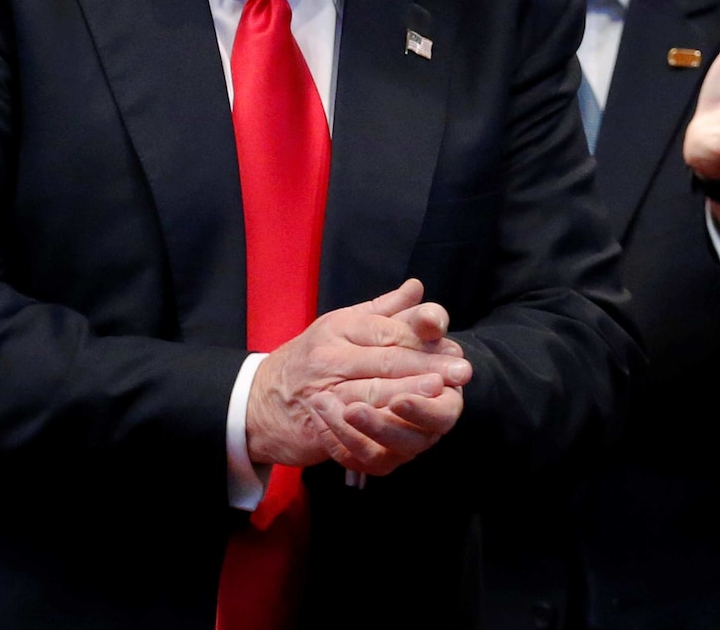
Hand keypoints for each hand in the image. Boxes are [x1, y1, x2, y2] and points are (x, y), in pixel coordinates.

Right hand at [245, 279, 471, 472]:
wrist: (258, 399)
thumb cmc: (310, 357)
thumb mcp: (342, 324)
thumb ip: (384, 309)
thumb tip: (417, 288)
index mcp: (339, 328)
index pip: (387, 330)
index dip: (422, 337)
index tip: (454, 345)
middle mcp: (329, 358)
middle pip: (385, 361)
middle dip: (426, 366)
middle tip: (460, 371)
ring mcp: (322, 393)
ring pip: (371, 394)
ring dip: (408, 395)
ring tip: (439, 393)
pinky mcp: (318, 427)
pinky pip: (355, 430)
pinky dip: (381, 431)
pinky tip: (406, 431)